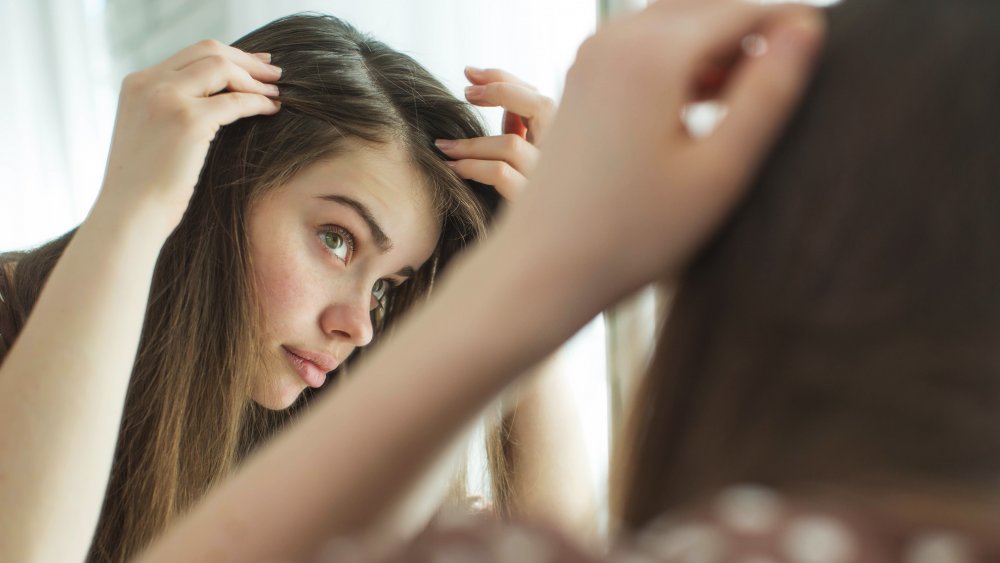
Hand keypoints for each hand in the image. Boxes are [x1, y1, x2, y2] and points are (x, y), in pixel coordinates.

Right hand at [96, 39, 281, 229]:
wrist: (129, 214)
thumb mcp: (151, 135)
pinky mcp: (187, 121)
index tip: (254, 65)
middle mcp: (149, 83)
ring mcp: (166, 99)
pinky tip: (272, 109)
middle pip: (208, 51)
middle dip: (246, 59)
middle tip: (274, 72)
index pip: (190, 54)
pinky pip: (235, 100)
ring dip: (255, 78)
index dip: (228, 56)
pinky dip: (258, 101)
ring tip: (276, 91)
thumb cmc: (144, 186)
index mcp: (137, 84)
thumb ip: (170, 110)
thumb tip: (214, 101)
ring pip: (222, 67)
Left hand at [435, 68, 556, 200]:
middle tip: (465, 92)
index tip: (472, 75)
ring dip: (471, 142)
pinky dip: (474, 167)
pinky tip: (455, 169)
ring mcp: (555, 184)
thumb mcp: (533, 170)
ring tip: (444, 146)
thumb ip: (525, 138)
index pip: (541, 97)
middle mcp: (568, 160)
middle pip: (540, 106)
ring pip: (512, 144)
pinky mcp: (536, 208)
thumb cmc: (537, 213)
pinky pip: (502, 175)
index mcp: (569, 146)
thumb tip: (507, 112)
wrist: (544, 263)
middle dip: (499, 90)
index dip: (506, 80)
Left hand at [512, 0, 824, 298]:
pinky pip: (646, 45)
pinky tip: (704, 105)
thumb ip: (768, 93)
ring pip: (676, 22)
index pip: (745, 11)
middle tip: (784, 85)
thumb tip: (806, 27)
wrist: (544, 265)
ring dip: (718, 47)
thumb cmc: (634, 233)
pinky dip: (683, 60)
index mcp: (653, 53)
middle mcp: (616, 39)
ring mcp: (592, 56)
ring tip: (745, 102)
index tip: (830, 57)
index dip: (792, 28)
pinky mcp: (582, 78)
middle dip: (752, 33)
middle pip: (708, 7)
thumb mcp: (719, 170)